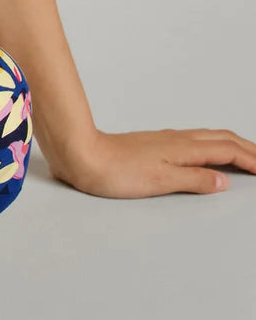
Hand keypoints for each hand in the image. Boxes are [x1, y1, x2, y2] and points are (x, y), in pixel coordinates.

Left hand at [48, 127, 255, 197]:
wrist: (80, 154)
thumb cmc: (114, 170)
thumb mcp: (161, 180)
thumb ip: (194, 180)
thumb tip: (222, 181)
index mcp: (183, 147)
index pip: (228, 151)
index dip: (253, 159)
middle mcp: (177, 140)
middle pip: (222, 139)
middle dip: (249, 148)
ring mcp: (165, 140)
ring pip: (209, 137)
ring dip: (232, 144)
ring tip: (246, 155)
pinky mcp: (153, 145)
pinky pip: (194, 140)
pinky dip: (213, 145)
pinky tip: (207, 153)